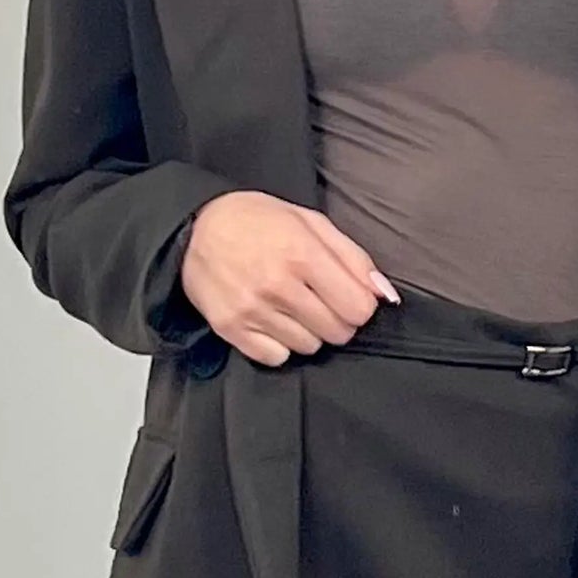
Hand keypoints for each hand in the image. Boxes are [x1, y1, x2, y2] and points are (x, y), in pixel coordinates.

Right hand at [181, 191, 399, 366]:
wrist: (194, 228)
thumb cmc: (257, 220)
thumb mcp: (310, 222)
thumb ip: (352, 258)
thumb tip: (383, 294)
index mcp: (302, 253)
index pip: (358, 308)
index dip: (359, 304)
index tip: (348, 296)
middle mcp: (277, 285)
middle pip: (338, 332)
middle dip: (337, 319)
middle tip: (320, 299)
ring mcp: (252, 310)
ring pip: (310, 347)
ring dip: (309, 331)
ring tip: (292, 306)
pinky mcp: (231, 329)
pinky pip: (277, 357)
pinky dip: (280, 344)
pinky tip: (272, 320)